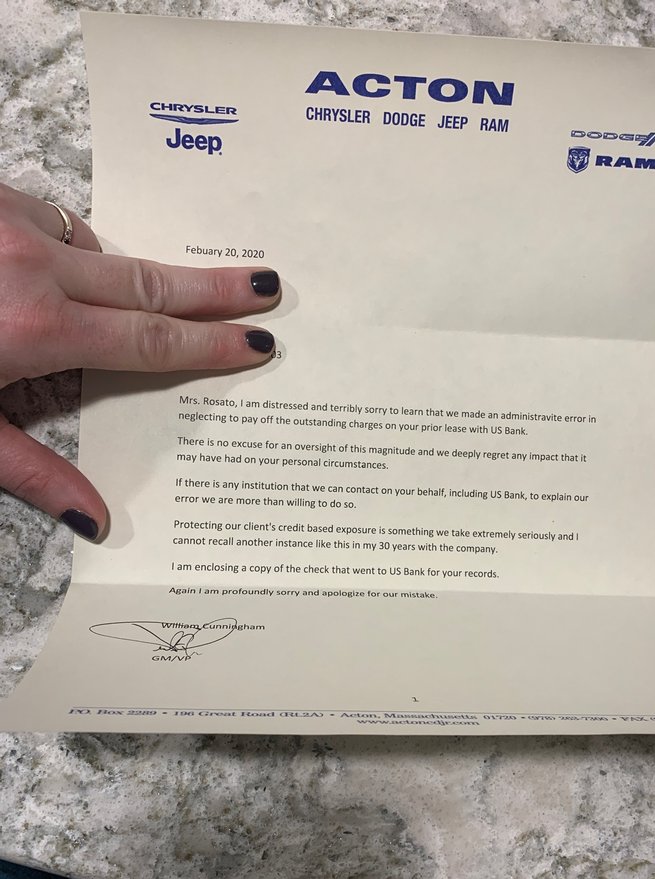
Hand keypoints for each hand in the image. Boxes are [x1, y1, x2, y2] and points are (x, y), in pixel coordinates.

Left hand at [0, 182, 279, 539]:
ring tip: (149, 299)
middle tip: (267, 282)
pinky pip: (53, 221)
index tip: (257, 339)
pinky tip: (57, 269)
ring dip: (130, 274)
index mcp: (36, 327)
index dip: (210, 345)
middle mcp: (34, 263)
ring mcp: (6, 221)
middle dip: (213, 286)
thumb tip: (95, 520)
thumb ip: (29, 471)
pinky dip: (73, 247)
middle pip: (148, 280)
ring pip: (99, 246)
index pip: (150, 342)